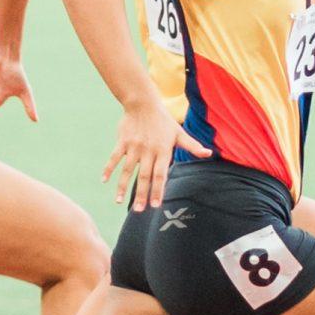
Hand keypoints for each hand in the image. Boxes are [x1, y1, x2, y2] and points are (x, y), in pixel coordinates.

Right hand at [103, 94, 207, 210]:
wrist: (143, 103)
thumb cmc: (163, 120)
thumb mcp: (179, 133)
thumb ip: (193, 146)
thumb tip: (209, 154)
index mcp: (162, 150)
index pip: (160, 174)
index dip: (158, 190)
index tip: (156, 205)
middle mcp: (148, 151)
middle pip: (144, 176)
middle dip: (141, 194)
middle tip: (139, 211)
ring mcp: (133, 147)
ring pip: (127, 170)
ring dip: (122, 186)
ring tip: (118, 201)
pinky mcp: (122, 142)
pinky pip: (114, 158)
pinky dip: (109, 169)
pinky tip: (104, 180)